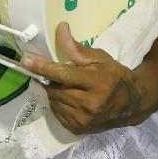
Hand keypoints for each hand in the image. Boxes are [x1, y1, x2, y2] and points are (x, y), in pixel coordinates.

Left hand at [21, 23, 148, 134]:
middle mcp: (89, 104)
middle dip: (51, 79)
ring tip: (67, 86)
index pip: (64, 75)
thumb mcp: (100, 58)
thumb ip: (76, 49)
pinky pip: (57, 113)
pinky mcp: (78, 129)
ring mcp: (83, 119)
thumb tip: (60, 30)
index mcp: (96, 82)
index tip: (26, 60)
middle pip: (55, 89)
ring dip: (54, 91)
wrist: (131, 104)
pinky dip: (58, 103)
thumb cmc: (115, 76)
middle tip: (59, 74)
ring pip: (54, 101)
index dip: (43, 67)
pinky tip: (70, 98)